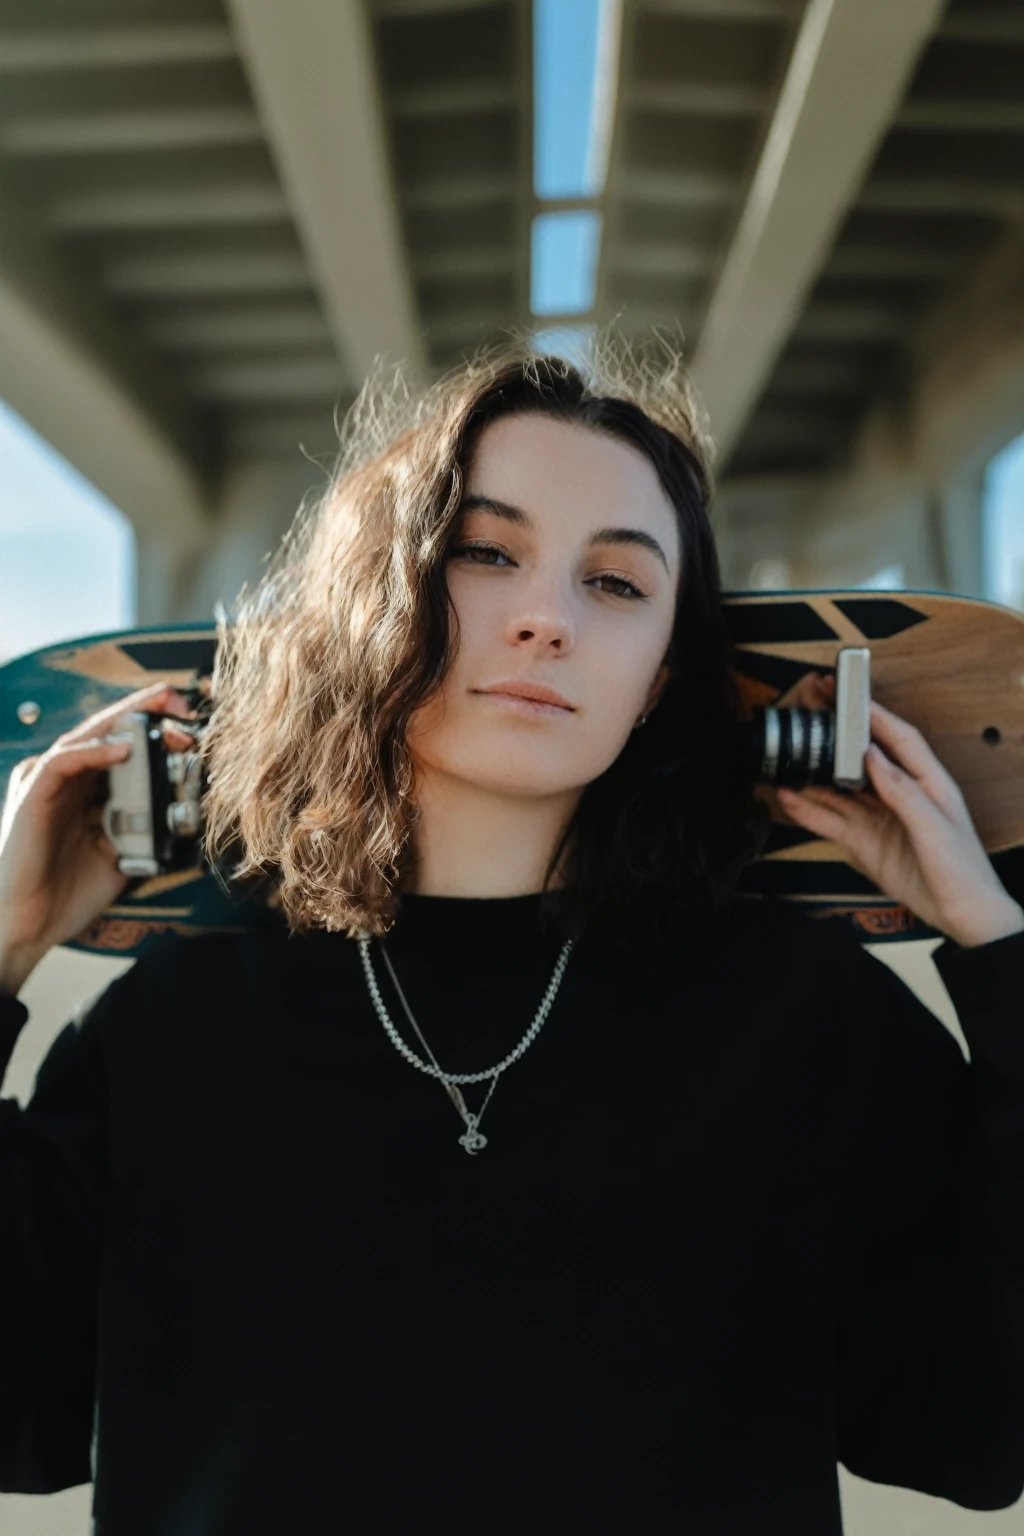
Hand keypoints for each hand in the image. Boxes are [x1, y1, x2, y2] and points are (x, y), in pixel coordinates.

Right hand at [0, 682, 193, 992]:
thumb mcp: (119, 855)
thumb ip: (141, 830)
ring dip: (125, 721)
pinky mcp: (32, 794)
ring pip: (86, 736)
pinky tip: (124, 748)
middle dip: (144, 711)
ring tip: (160, 710)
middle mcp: (64, 779)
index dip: (152, 728)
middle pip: (105, 731)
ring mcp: (45, 783)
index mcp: (84, 790)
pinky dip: (94, 751)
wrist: (28, 925)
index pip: (118, 745)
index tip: (190, 724)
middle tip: (180, 702)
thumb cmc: (67, 893)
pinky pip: (63, 761)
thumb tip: (179, 815)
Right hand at [775, 674, 1023, 947]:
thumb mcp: (935, 827)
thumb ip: (903, 791)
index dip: (876, 717)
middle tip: (811, 716)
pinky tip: (789, 799)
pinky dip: (808, 811)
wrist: (963, 916)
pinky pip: (831, 822)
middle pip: (863, 758)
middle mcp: (901, 796)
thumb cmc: (963, 870)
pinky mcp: (865, 843)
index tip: (849, 698)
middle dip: (838, 737)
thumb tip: (873, 756)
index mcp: (929, 783)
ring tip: (788, 760)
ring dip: (815, 776)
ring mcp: (880, 819)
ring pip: (840, 790)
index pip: (901, 739)